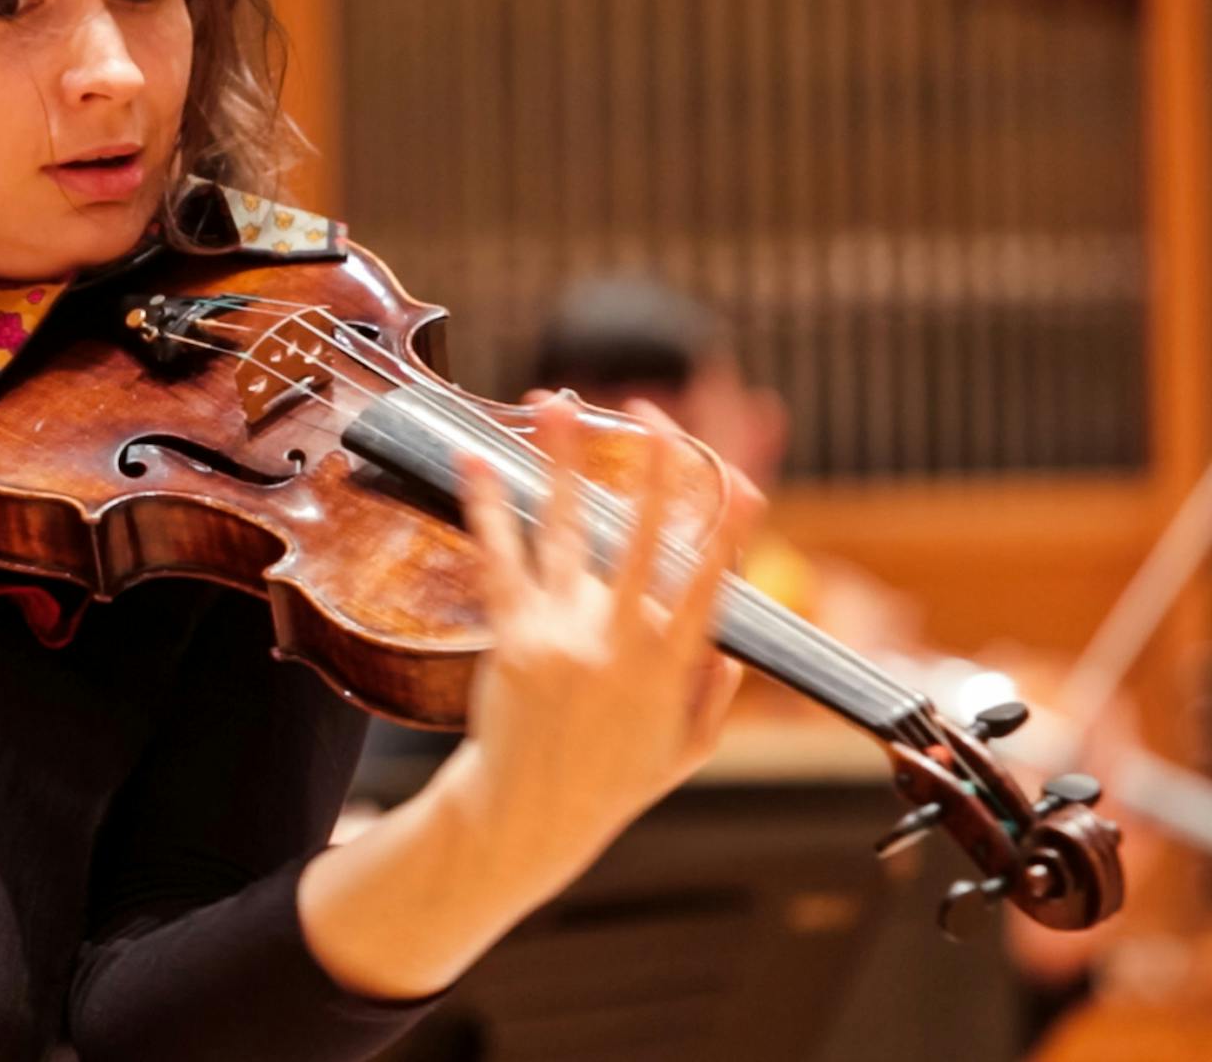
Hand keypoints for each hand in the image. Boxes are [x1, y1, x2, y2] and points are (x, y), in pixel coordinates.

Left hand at [449, 394, 758, 895]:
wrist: (527, 815)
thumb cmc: (609, 783)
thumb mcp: (687, 751)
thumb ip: (714, 694)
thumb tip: (734, 646)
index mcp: (673, 666)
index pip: (710, 582)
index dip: (729, 528)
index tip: (745, 482)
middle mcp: (620, 641)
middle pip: (641, 537)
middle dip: (653, 469)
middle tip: (654, 412)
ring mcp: (564, 634)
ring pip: (565, 530)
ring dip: (562, 461)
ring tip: (556, 402)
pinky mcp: (513, 636)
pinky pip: (498, 558)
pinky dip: (484, 505)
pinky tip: (472, 460)